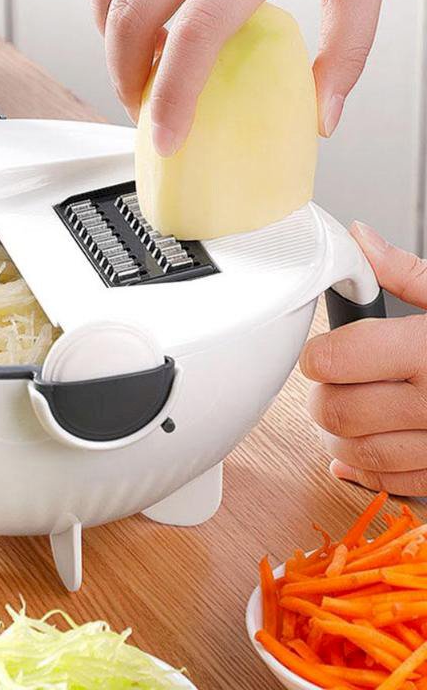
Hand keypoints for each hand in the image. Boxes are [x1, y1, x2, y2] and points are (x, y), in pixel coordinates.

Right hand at [87, 0, 397, 154]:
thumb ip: (349, 44)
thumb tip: (324, 114)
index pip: (198, 33)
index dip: (173, 96)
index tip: (166, 137)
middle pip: (134, 13)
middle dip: (126, 75)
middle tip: (143, 105)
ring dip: (108, 36)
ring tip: (134, 61)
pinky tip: (136, 13)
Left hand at [300, 222, 426, 495]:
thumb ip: (406, 272)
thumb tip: (359, 240)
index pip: (336, 360)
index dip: (317, 355)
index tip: (319, 352)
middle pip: (339, 410)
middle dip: (321, 396)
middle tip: (328, 384)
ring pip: (358, 452)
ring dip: (335, 436)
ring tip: (341, 414)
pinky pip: (393, 482)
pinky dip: (366, 470)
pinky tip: (356, 452)